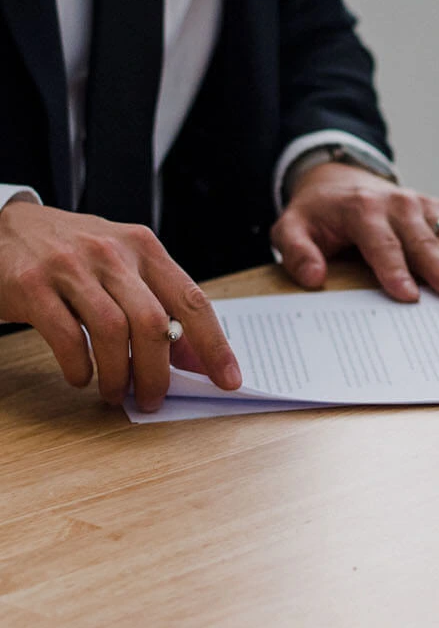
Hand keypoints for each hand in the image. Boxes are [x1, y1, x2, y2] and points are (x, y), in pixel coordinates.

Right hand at [0, 201, 241, 411]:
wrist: (5, 228)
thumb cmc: (70, 252)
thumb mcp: (119, 265)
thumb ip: (156, 303)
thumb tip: (192, 358)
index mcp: (143, 247)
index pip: (191, 299)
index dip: (214, 345)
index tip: (228, 379)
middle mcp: (112, 252)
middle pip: (153, 323)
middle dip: (158, 373)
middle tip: (152, 399)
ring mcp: (71, 267)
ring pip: (113, 332)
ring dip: (119, 375)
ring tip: (115, 393)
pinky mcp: (34, 285)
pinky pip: (67, 337)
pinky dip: (79, 367)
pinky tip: (80, 376)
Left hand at [271, 163, 438, 301]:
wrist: (339, 181)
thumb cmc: (317, 215)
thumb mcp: (291, 228)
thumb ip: (296, 251)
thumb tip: (312, 278)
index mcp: (362, 211)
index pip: (381, 244)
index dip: (394, 270)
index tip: (409, 296)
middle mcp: (399, 205)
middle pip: (424, 241)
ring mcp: (425, 206)